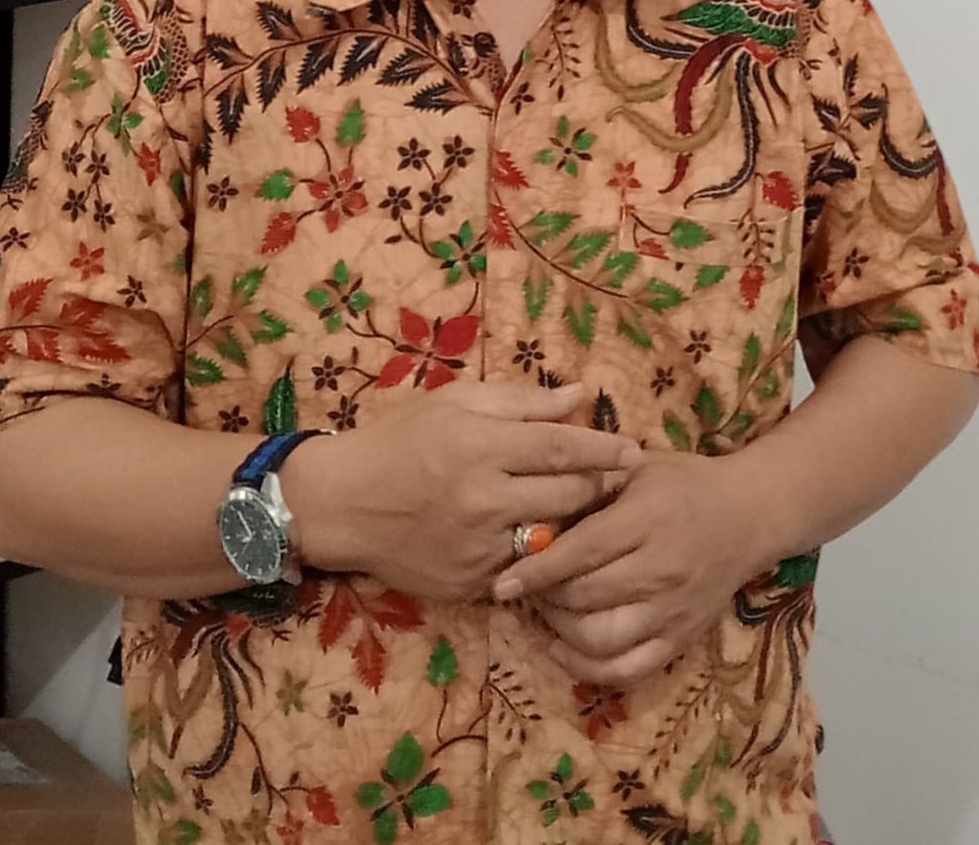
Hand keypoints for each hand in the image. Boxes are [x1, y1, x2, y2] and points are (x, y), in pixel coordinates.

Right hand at [285, 381, 639, 601]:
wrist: (342, 503)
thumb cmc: (402, 439)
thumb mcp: (457, 402)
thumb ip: (523, 401)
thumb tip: (581, 395)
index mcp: (482, 446)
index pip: (563, 447)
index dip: (605, 449)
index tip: (635, 451)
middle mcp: (484, 499)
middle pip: (568, 497)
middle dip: (601, 488)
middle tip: (622, 481)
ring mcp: (477, 547)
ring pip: (551, 539)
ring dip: (575, 525)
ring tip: (591, 512)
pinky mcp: (470, 583)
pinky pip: (519, 570)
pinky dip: (534, 555)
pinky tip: (541, 541)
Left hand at [491, 451, 771, 686]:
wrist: (750, 514)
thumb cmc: (685, 483)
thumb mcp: (638, 468)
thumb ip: (590, 484)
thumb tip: (532, 506)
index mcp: (647, 520)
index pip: (582, 553)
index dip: (537, 570)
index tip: (501, 581)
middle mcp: (660, 570)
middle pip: (585, 598)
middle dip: (544, 597)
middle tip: (524, 585)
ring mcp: (672, 610)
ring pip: (601, 640)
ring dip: (561, 631)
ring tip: (546, 610)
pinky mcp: (681, 638)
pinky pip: (628, 669)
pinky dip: (587, 667)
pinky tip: (563, 647)